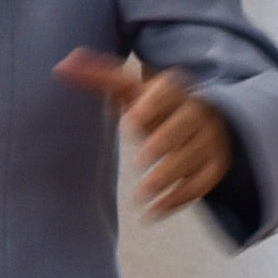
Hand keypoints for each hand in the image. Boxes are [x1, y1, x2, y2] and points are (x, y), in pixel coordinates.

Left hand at [56, 50, 230, 217]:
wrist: (201, 118)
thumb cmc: (154, 105)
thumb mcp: (130, 90)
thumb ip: (98, 78)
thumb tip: (61, 64)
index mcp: (172, 91)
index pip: (167, 90)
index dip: (152, 104)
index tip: (131, 119)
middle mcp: (195, 111)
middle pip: (185, 123)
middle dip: (164, 142)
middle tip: (138, 162)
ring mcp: (209, 139)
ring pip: (194, 156)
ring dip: (168, 178)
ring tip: (140, 197)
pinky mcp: (215, 164)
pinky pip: (204, 181)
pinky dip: (180, 198)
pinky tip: (154, 212)